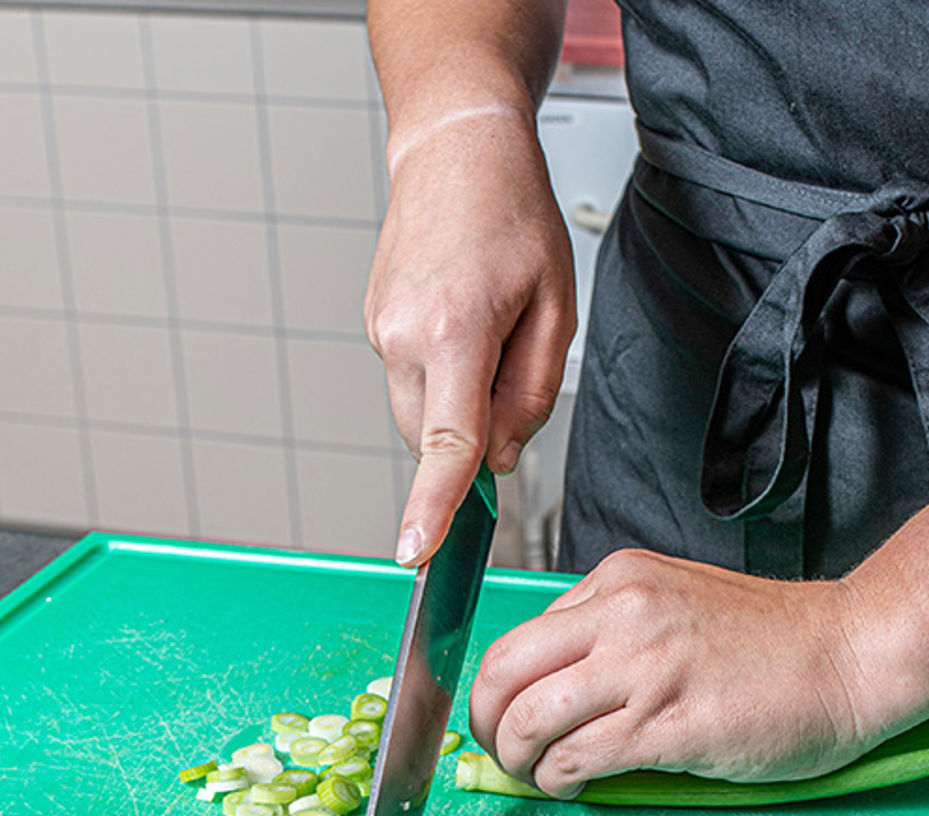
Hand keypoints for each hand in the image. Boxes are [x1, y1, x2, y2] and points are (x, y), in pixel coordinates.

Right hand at [365, 111, 575, 566]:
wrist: (453, 150)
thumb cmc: (511, 214)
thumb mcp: (555, 304)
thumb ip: (532, 393)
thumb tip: (500, 456)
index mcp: (456, 329)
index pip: (446, 444)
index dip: (433, 506)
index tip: (416, 552)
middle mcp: (404, 337)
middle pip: (435, 440)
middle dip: (474, 432)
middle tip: (511, 359)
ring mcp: (380, 334)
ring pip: (421, 417)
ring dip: (456, 401)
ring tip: (485, 328)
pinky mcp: (373, 329)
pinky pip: (410, 384)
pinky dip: (439, 375)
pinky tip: (459, 320)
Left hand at [467, 549, 897, 796]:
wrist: (853, 653)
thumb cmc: (770, 641)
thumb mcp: (671, 606)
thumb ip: (605, 636)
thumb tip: (542, 693)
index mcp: (617, 582)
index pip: (517, 639)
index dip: (492, 691)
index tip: (497, 720)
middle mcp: (623, 615)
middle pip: (503, 674)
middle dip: (485, 724)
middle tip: (499, 753)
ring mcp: (647, 668)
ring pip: (531, 719)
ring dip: (519, 760)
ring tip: (539, 776)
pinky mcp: (672, 723)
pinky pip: (580, 757)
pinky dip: (559, 781)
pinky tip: (573, 788)